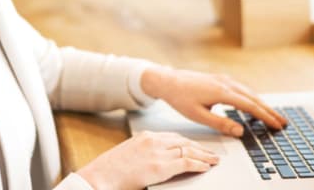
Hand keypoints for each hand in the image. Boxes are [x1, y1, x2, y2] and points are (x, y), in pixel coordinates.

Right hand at [76, 131, 218, 189]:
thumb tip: (154, 161)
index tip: (195, 147)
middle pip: (183, 142)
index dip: (187, 143)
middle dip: (199, 148)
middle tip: (210, 153)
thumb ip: (144, 154)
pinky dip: (199, 164)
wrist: (100, 176)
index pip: (173, 137)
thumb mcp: (129, 155)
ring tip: (213, 160)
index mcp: (145, 136)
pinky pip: (186, 163)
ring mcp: (158, 152)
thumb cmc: (109, 170)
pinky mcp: (161, 166)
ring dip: (204, 156)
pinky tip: (205, 167)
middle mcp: (153, 140)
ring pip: (188, 150)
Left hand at [141, 66, 287, 135]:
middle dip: (269, 111)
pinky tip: (255, 104)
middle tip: (283, 122)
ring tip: (273, 115)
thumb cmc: (180, 98)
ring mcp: (224, 79)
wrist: (168, 81)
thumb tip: (240, 131)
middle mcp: (226, 83)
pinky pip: (242, 89)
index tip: (276, 125)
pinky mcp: (221, 79)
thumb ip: (220, 123)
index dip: (265, 116)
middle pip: (254, 98)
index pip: (250, 106)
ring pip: (249, 92)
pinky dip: (252, 98)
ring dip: (262, 104)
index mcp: (222, 92)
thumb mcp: (198, 115)